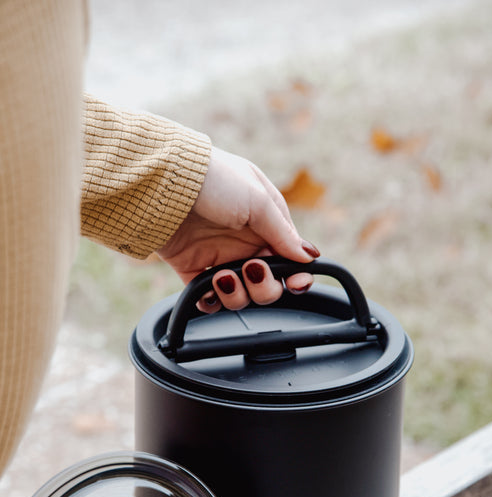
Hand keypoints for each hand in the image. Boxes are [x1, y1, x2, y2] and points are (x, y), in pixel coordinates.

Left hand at [157, 147, 319, 311]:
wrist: (165, 184)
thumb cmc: (215, 180)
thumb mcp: (259, 200)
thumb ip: (284, 233)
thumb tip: (308, 256)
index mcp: (266, 224)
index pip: (289, 260)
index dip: (295, 276)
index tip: (295, 283)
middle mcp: (244, 243)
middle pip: (267, 285)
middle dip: (264, 287)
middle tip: (252, 270)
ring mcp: (219, 258)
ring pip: (241, 297)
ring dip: (237, 294)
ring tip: (223, 276)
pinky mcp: (193, 270)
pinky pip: (208, 300)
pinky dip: (211, 302)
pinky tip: (210, 289)